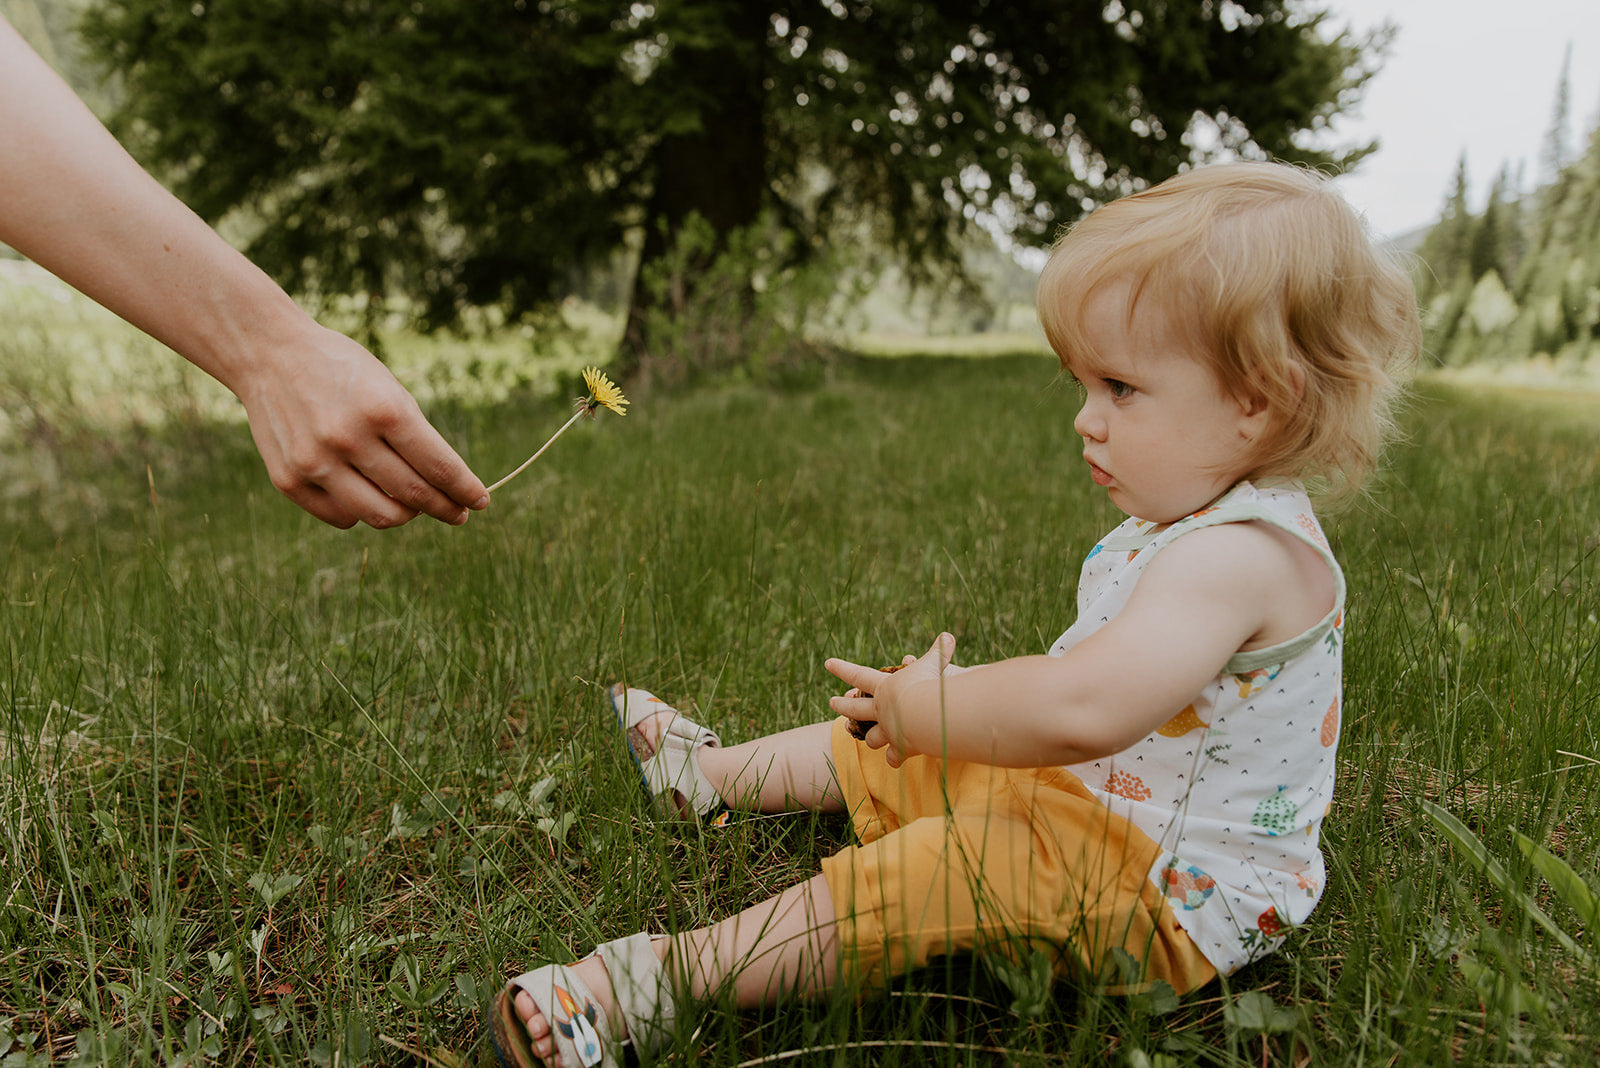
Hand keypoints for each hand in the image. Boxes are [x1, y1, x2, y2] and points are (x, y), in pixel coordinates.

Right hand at [235, 324, 488, 528]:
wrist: (268, 354)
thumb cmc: (341, 370)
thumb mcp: (388, 388)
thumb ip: (415, 436)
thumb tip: (446, 486)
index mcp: (383, 409)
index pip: (440, 466)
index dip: (465, 489)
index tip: (480, 500)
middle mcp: (348, 438)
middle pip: (413, 495)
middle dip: (445, 508)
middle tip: (458, 513)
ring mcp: (315, 462)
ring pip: (380, 515)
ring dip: (407, 515)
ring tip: (414, 506)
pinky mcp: (289, 480)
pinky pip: (343, 517)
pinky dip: (363, 513)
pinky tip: (370, 497)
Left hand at [826, 632, 955, 766]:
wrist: (926, 715)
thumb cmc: (927, 684)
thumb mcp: (934, 664)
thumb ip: (940, 651)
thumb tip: (949, 636)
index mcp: (883, 688)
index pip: (858, 675)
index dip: (842, 669)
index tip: (827, 663)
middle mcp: (880, 710)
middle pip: (855, 709)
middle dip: (843, 705)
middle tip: (832, 702)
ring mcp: (887, 730)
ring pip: (872, 738)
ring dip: (870, 738)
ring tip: (866, 739)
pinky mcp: (899, 747)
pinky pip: (894, 757)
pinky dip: (895, 759)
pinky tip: (894, 761)